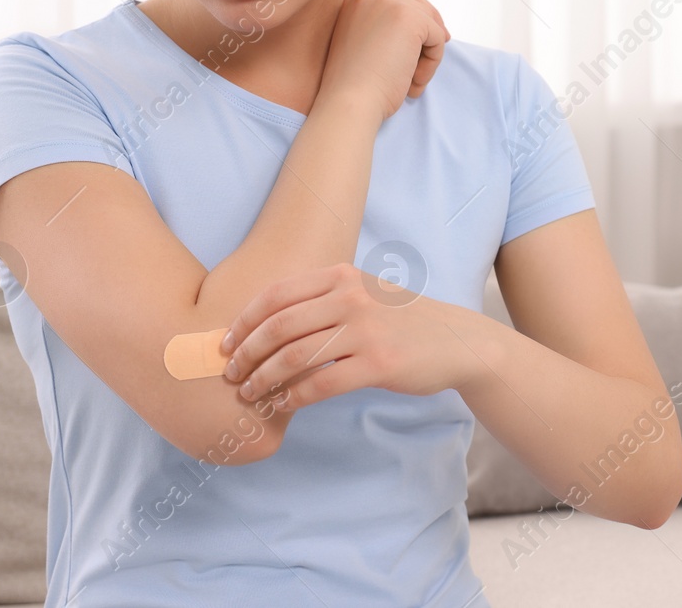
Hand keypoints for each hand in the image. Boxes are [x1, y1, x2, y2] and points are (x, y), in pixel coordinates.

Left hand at [217, 262, 492, 409]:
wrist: (456, 342)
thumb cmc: (402, 322)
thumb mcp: (364, 294)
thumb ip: (324, 299)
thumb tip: (266, 323)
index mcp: (341, 275)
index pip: (276, 294)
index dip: (243, 321)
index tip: (225, 344)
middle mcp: (351, 298)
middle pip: (278, 326)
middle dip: (245, 354)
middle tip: (230, 374)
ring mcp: (366, 330)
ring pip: (294, 357)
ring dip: (263, 379)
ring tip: (249, 394)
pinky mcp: (378, 363)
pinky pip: (321, 384)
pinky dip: (294, 397)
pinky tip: (283, 405)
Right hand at [319, 0, 449, 120]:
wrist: (349, 100)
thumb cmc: (355, 85)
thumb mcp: (364, 46)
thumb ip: (384, 30)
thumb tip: (425, 28)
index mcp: (355, 0)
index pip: (396, 0)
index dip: (413, 24)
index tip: (421, 46)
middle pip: (416, 4)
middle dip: (428, 29)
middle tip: (433, 55)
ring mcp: (391, 2)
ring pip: (428, 23)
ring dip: (427, 54)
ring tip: (413, 82)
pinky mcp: (411, 18)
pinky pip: (438, 37)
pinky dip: (432, 62)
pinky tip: (414, 82)